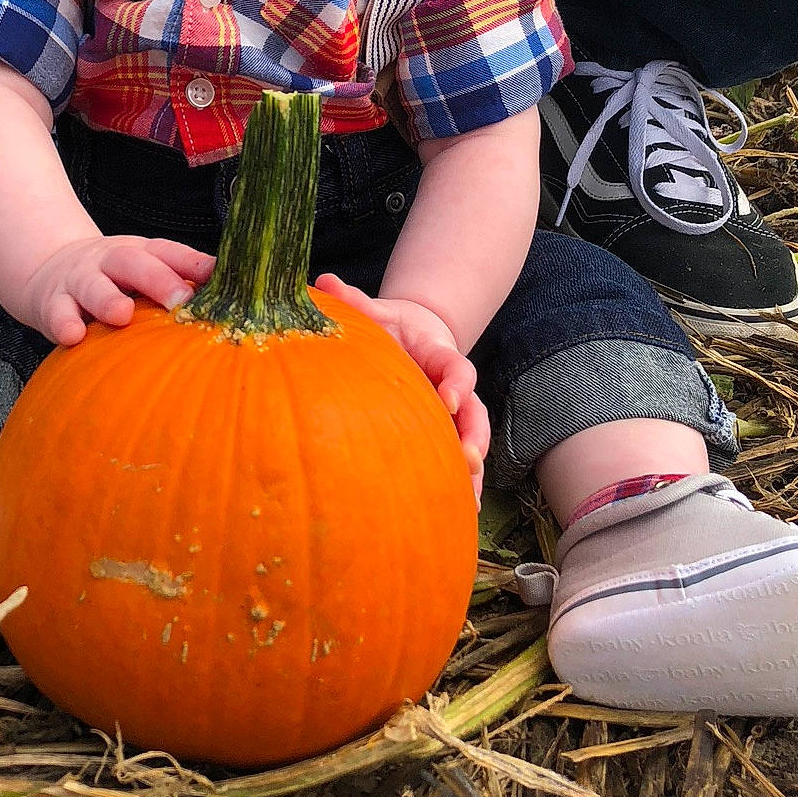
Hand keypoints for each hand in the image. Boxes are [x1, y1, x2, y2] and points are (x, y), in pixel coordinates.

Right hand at [22, 236, 216, 344]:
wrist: (49, 270)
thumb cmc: (114, 281)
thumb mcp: (144, 274)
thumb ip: (179, 284)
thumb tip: (236, 304)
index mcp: (140, 253)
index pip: (169, 253)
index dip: (193, 264)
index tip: (219, 278)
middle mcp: (109, 260)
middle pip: (134, 262)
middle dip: (156, 279)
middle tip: (179, 300)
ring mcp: (79, 280)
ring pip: (92, 285)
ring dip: (107, 299)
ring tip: (121, 315)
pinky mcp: (51, 303)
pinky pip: (57, 313)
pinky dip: (63, 323)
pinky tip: (73, 336)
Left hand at [315, 275, 488, 493]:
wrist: (411, 338)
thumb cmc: (389, 328)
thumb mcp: (376, 312)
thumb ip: (354, 302)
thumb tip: (323, 281)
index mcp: (439, 354)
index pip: (455, 365)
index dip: (457, 380)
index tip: (449, 396)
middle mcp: (454, 387)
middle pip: (475, 411)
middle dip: (472, 434)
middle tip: (467, 456)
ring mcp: (455, 415)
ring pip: (473, 443)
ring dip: (473, 472)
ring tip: (470, 501)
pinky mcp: (448, 436)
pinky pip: (459, 465)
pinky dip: (462, 488)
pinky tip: (461, 515)